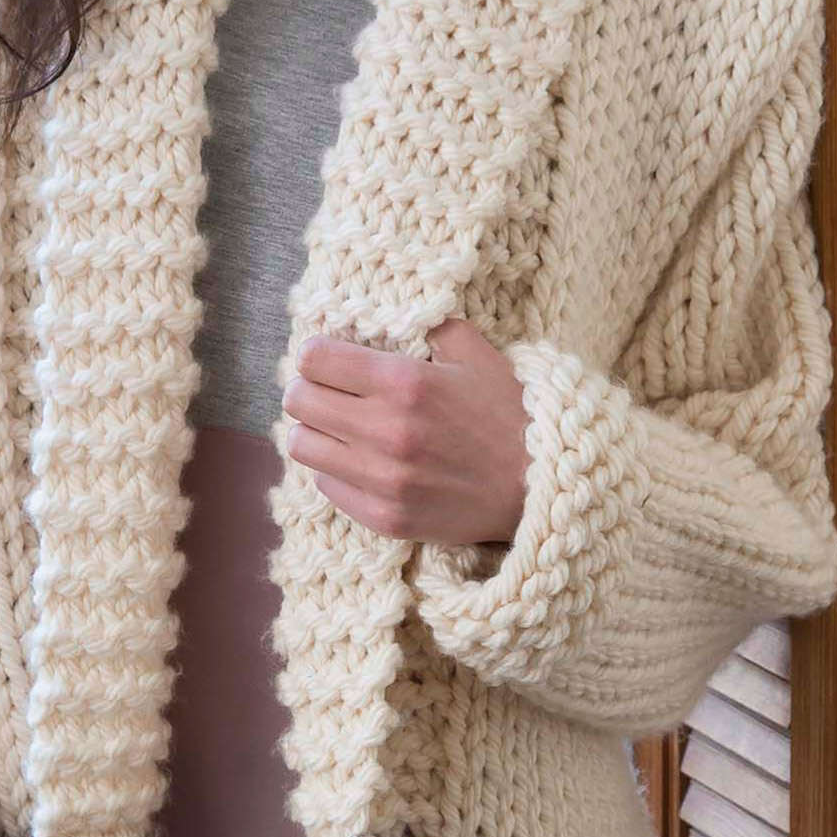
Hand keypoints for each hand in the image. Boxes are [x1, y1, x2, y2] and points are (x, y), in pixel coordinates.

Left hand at [282, 316, 529, 545]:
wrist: (538, 488)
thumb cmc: (509, 415)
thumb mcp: (476, 355)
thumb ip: (432, 328)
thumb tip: (390, 320)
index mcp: (404, 382)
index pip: (314, 359)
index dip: (316, 356)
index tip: (327, 361)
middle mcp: (385, 430)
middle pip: (298, 401)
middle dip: (309, 390)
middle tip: (329, 394)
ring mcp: (382, 479)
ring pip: (302, 445)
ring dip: (316, 432)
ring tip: (339, 429)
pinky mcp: (383, 516)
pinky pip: (326, 485)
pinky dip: (336, 471)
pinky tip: (360, 463)